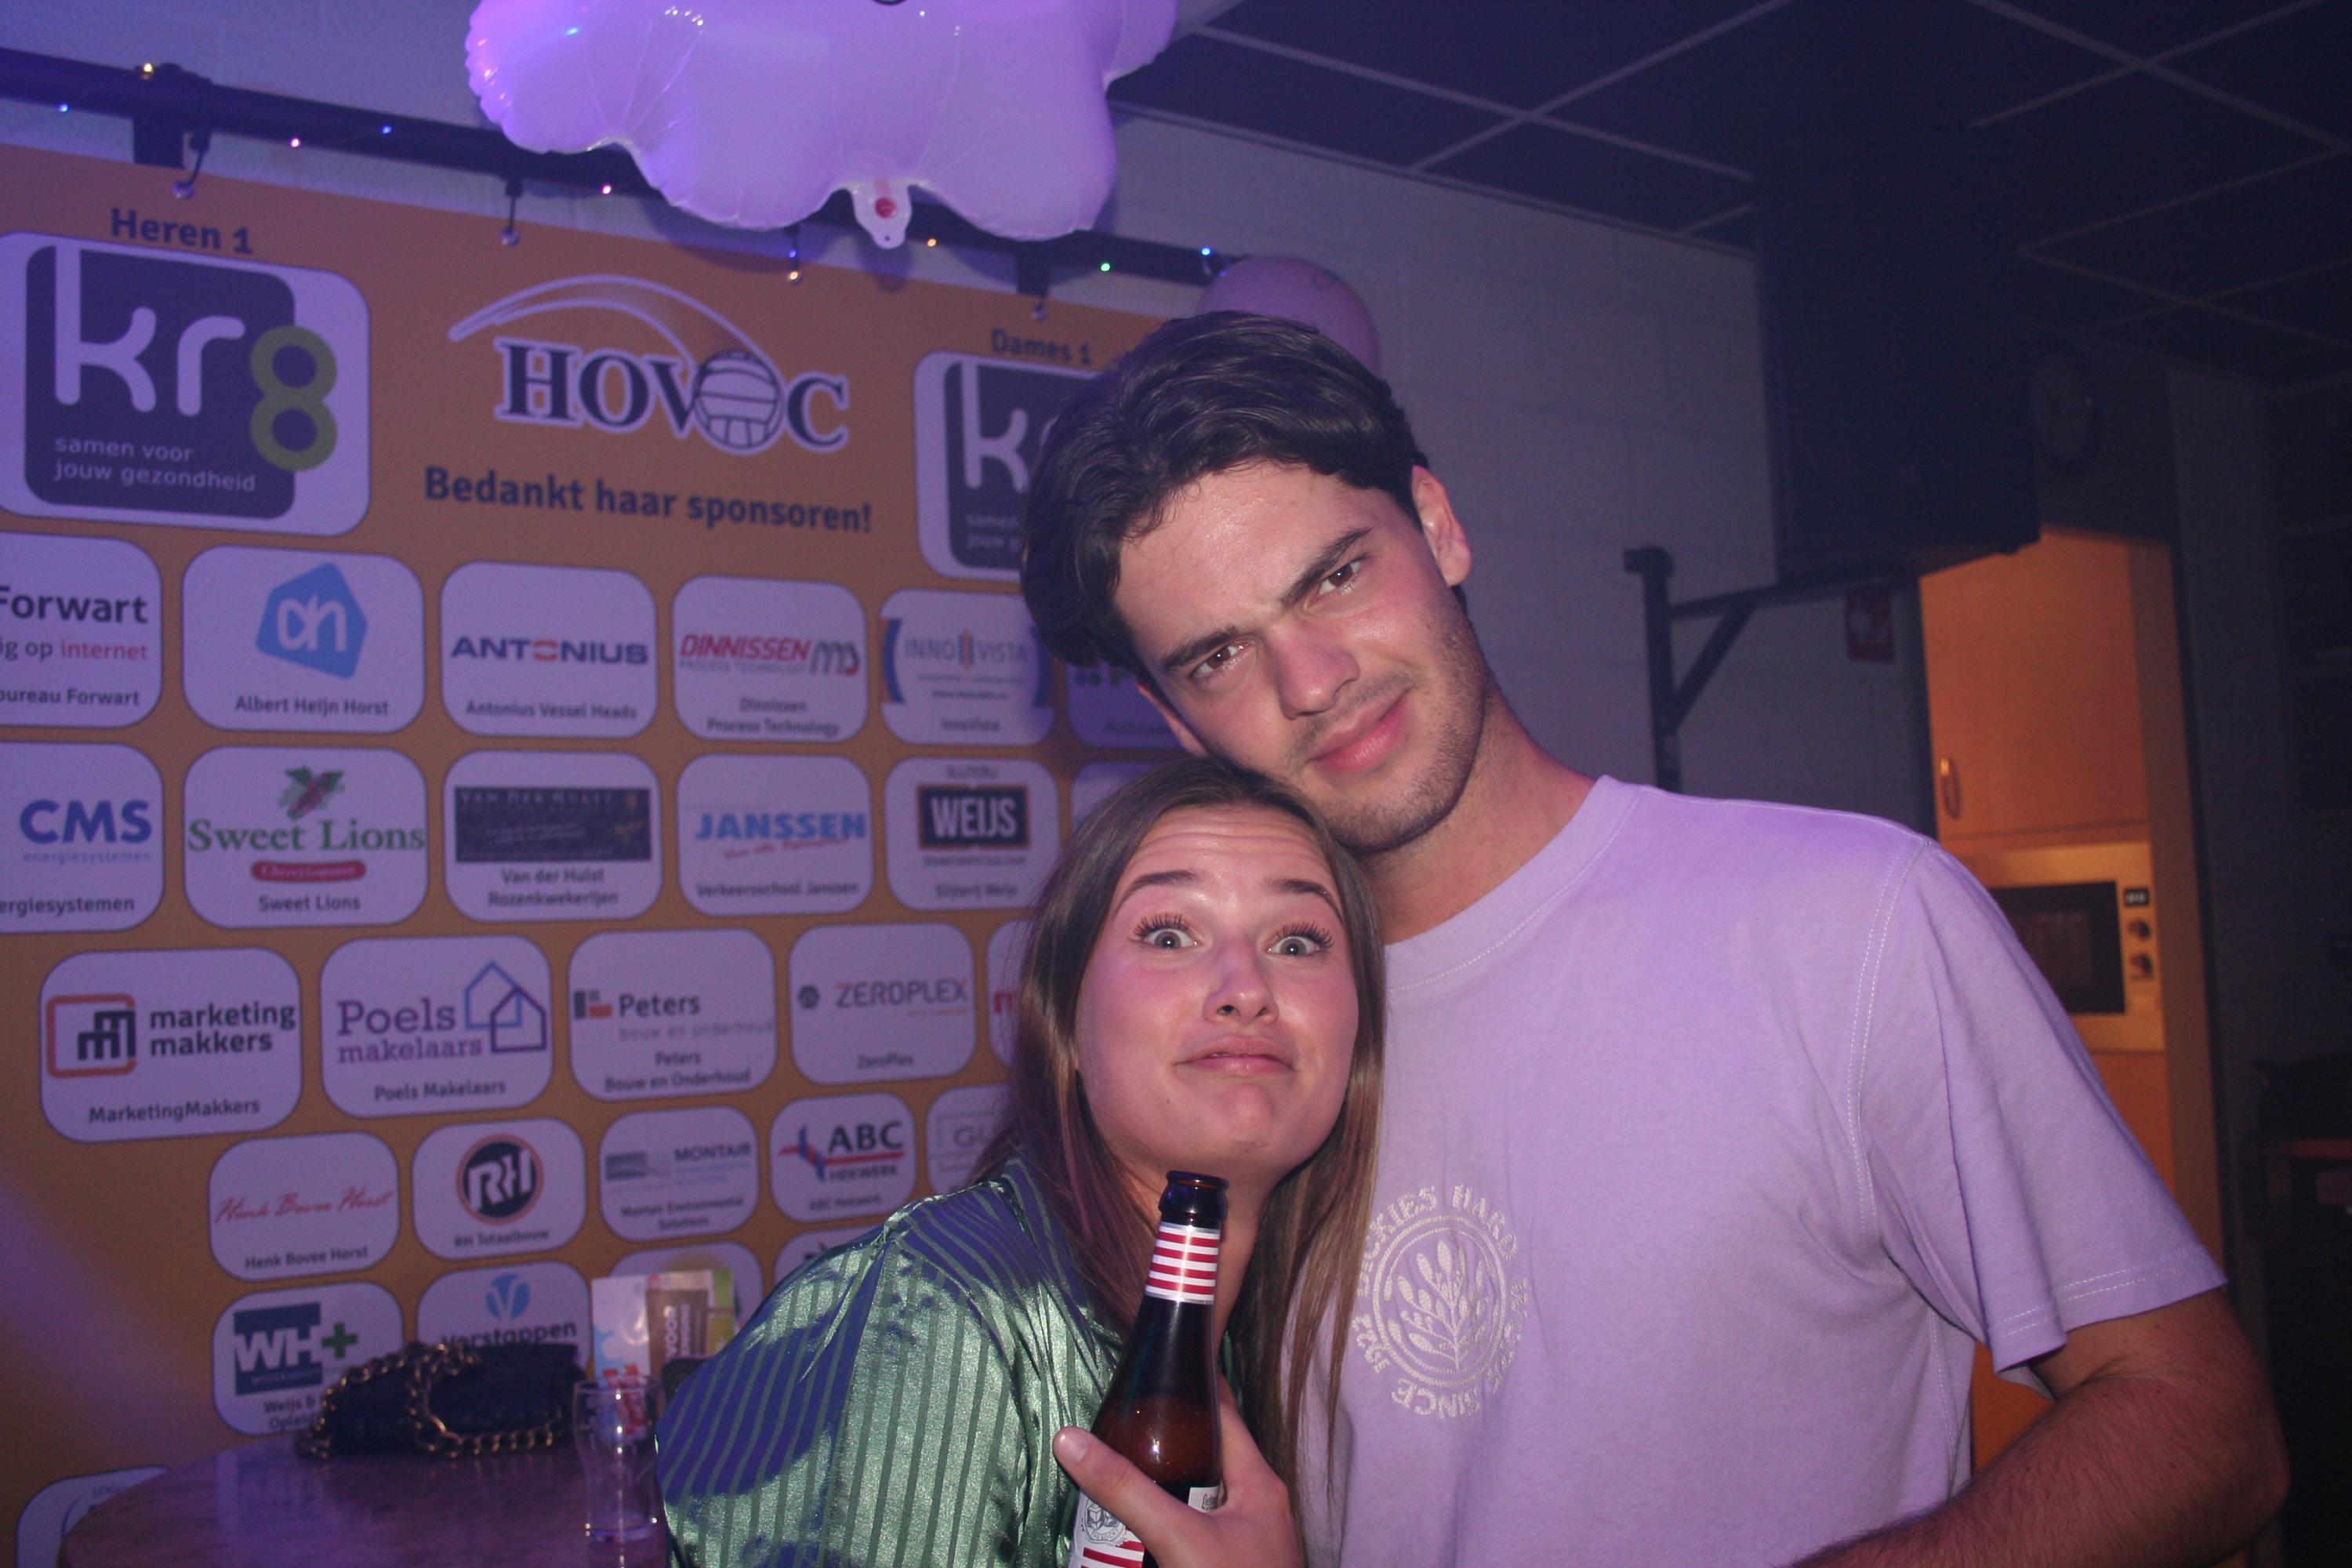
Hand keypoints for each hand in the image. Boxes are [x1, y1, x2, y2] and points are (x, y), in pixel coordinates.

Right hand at [1053, 1383, 1303, 1567]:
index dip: (1188, 1387)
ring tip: (1112, 1480)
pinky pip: (1193, 1539)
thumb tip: (1069, 1439)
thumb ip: (1126, 1490)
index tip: (1148, 1368)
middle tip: (1113, 1432)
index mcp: (1258, 1483)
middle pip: (1204, 1460)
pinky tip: (1134, 1538)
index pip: (1223, 1413)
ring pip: (1195, 1503)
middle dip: (1160, 1448)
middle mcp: (1257, 1508)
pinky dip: (1164, 1533)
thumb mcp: (1177, 1536)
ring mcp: (1246, 1545)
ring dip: (1158, 1494)